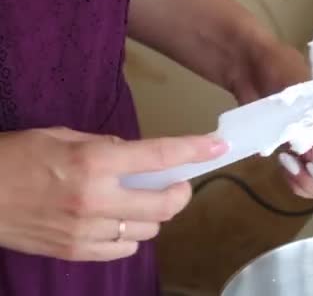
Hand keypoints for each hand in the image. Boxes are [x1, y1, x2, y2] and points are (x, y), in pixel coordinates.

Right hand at [0, 127, 226, 260]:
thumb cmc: (18, 158)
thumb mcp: (64, 136)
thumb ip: (107, 146)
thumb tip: (137, 155)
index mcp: (94, 163)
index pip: (158, 156)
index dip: (193, 150)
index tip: (216, 146)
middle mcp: (97, 199)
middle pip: (165, 205)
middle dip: (179, 193)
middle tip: (175, 184)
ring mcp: (88, 230)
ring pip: (149, 229)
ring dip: (152, 214)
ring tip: (135, 202)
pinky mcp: (77, 252)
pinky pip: (125, 248)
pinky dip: (130, 235)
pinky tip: (116, 222)